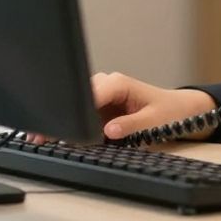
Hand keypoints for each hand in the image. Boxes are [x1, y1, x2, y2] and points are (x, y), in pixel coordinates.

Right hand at [24, 72, 217, 144]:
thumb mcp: (154, 120)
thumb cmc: (170, 110)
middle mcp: (106, 85)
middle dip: (61, 115)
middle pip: (76, 99)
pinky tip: (54, 137)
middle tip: (40, 134)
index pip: (89, 94)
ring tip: (40, 137)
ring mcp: (101, 96)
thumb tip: (108, 130)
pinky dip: (70, 127)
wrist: (180, 110)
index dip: (73, 110)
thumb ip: (131, 126)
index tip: (60, 124)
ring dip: (62, 122)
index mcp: (118, 83)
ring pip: (75, 107)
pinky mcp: (100, 109)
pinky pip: (81, 116)